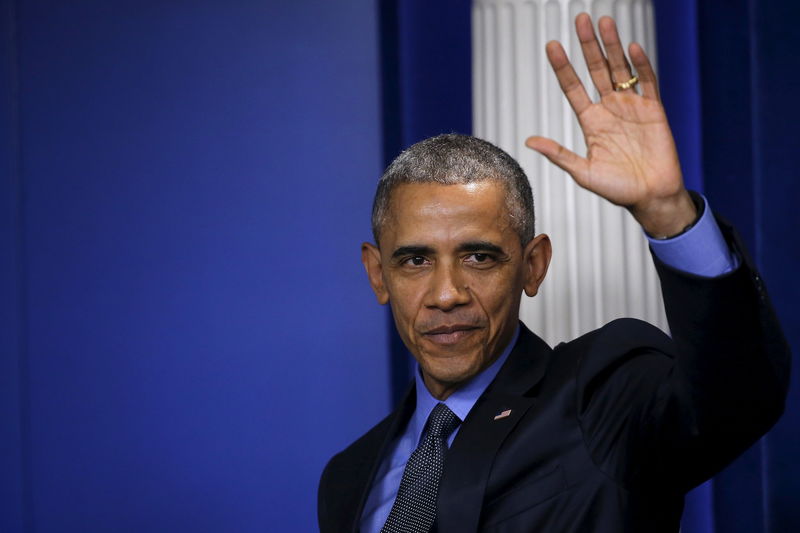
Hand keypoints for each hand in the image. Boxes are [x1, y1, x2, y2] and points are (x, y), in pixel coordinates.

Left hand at [525, 13, 695, 237]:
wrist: (651, 197)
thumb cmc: (617, 189)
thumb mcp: (583, 173)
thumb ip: (559, 154)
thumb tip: (530, 141)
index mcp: (591, 122)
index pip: (573, 87)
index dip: (563, 66)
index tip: (552, 45)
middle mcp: (610, 109)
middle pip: (596, 70)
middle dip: (588, 45)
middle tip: (580, 19)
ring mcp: (632, 107)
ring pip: (620, 69)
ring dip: (612, 46)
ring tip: (603, 22)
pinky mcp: (654, 110)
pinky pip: (648, 82)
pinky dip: (641, 65)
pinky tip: (631, 47)